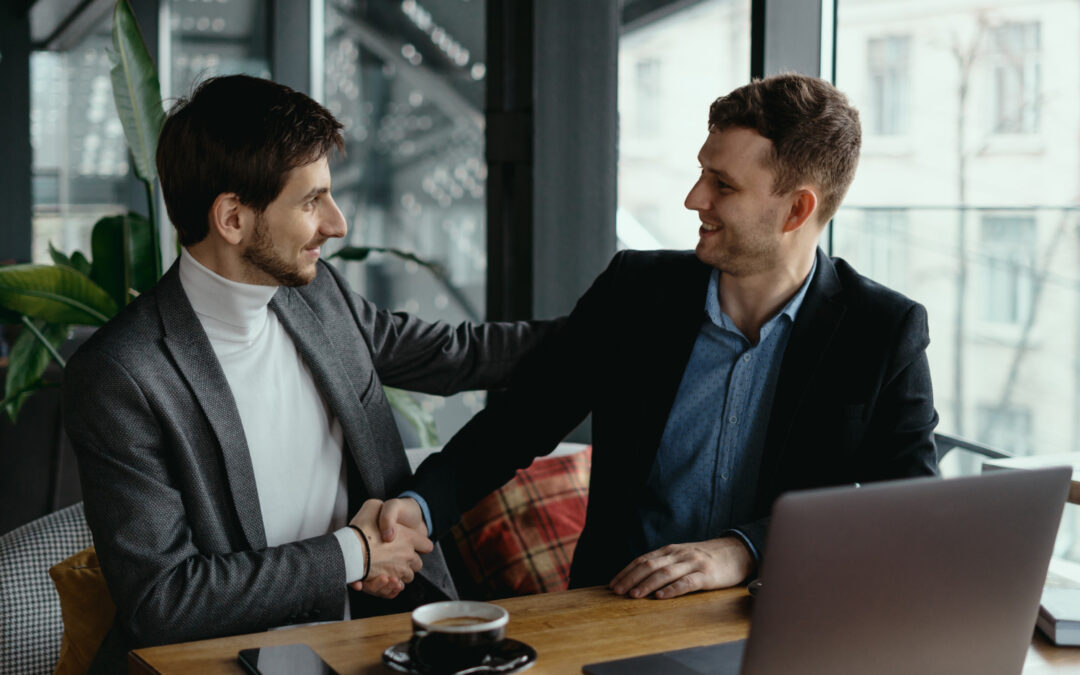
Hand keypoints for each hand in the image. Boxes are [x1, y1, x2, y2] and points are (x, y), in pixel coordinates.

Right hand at [347, 499, 432, 597]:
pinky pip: (396, 589)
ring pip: (407, 576)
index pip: (426, 545)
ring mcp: (400, 570)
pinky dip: (392, 587)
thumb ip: (383, 510)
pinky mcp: (389, 583)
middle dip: (409, 562)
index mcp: (409, 537)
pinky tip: (384, 579)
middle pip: (417, 563)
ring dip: (400, 574)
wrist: (348, 549)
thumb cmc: (360, 528)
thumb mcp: (372, 506)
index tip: (412, 545)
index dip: (420, 545)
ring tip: (388, 569)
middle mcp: (407, 555)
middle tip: (396, 558)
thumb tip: (383, 510)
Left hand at [610, 537, 754, 599]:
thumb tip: (640, 577)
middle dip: (630, 578)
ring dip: (647, 584)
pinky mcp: (707, 575)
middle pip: (650, 565)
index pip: (643, 560)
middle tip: (617, 591)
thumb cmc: (706, 558)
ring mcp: (693, 564)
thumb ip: (665, 563)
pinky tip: (661, 596)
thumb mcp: (682, 556)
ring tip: (634, 595)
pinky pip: (687, 582)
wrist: (737, 552)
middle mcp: (679, 554)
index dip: (626, 571)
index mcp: (670, 551)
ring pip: (665, 573)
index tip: (613, 583)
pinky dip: (672, 589)